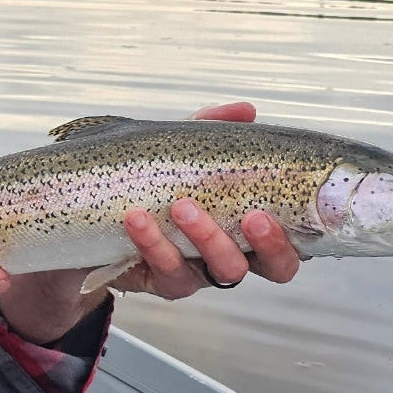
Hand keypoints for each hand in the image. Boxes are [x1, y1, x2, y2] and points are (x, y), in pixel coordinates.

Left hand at [116, 99, 302, 299]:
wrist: (98, 213)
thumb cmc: (156, 181)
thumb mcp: (183, 151)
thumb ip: (214, 130)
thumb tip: (247, 111)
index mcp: (251, 228)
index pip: (292, 243)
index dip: (294, 236)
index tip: (272, 210)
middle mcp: (235, 253)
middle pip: (274, 267)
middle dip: (268, 245)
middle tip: (252, 217)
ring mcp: (202, 272)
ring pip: (223, 269)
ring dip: (207, 236)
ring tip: (182, 206)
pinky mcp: (164, 282)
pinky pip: (168, 270)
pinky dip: (152, 242)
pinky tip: (137, 217)